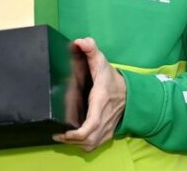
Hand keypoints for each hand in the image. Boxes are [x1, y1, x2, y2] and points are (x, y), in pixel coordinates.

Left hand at [53, 37, 126, 151]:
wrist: (130, 93)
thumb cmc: (111, 78)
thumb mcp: (101, 61)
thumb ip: (90, 49)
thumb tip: (79, 41)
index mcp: (100, 102)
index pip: (92, 123)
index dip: (78, 133)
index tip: (64, 132)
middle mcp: (104, 118)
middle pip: (89, 140)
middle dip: (71, 141)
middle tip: (56, 134)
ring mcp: (107, 128)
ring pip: (91, 145)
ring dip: (76, 145)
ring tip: (62, 137)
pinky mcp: (107, 133)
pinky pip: (94, 145)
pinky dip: (83, 145)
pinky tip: (73, 140)